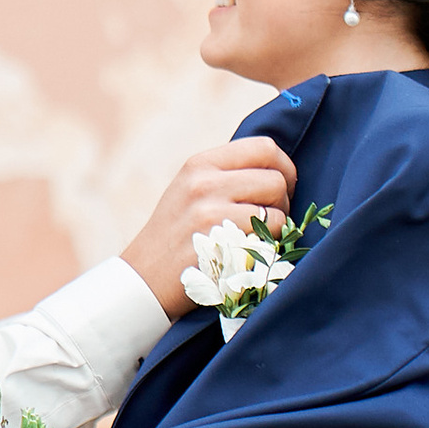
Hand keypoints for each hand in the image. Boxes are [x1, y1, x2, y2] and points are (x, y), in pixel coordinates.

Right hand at [120, 139, 298, 316]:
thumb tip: (280, 170)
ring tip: (255, 237)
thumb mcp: (190, 191)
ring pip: (278, 210)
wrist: (144, 280)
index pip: (264, 147)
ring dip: (277, 228)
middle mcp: (204, 183)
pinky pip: (269, 239)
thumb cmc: (176, 237)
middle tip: (269, 219)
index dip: (284, 167)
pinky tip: (248, 253)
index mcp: (200, 164)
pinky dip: (268, 248)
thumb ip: (227, 175)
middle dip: (283, 201)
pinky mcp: (220, 244)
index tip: (282, 186)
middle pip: (276, 179)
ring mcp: (211, 213)